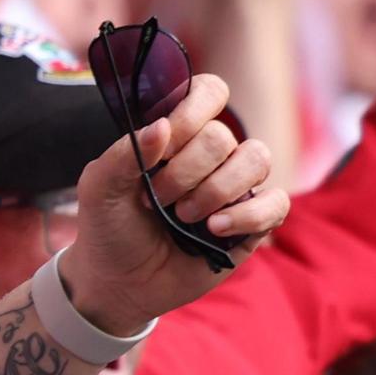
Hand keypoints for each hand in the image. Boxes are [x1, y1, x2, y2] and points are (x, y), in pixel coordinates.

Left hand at [57, 72, 287, 331]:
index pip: (209, 92)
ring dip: (216, 190)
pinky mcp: (254, 221)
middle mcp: (212, 155)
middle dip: (186, 171)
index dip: (191, 113)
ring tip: (183, 216)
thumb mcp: (99, 188)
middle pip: (224, 136)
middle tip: (155, 199)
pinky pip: (276, 202)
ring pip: (257, 160)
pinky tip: (215, 230)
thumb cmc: (108, 227)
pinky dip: (247, 215)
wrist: (118, 282)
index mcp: (177, 134)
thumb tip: (161, 125)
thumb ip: (125, 153)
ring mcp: (236, 186)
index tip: (163, 144)